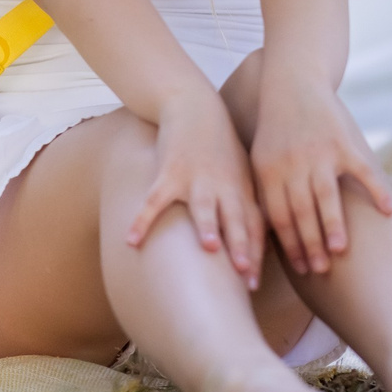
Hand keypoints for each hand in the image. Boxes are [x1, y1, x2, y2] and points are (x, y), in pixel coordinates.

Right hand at [124, 91, 264, 284]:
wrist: (194, 108)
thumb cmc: (220, 148)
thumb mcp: (242, 175)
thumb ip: (249, 207)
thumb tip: (260, 244)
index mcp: (243, 192)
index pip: (254, 228)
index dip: (255, 255)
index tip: (253, 284)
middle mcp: (223, 187)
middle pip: (235, 220)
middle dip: (241, 246)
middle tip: (245, 272)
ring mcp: (196, 179)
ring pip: (203, 206)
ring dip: (207, 226)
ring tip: (208, 247)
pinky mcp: (169, 172)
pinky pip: (154, 200)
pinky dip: (142, 220)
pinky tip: (131, 241)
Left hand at [248, 70, 391, 276]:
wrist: (293, 85)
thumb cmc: (275, 131)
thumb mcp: (261, 159)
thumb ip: (266, 192)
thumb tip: (265, 236)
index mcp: (270, 171)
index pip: (278, 216)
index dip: (289, 245)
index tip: (299, 268)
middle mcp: (293, 164)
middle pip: (301, 211)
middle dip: (310, 244)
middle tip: (320, 269)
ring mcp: (320, 153)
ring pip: (327, 196)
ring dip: (333, 225)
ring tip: (339, 251)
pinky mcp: (344, 143)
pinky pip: (364, 172)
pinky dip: (377, 191)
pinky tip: (388, 212)